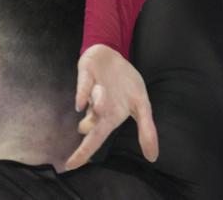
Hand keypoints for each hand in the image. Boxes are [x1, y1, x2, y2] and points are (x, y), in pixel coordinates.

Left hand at [65, 44, 158, 170]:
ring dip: (98, 104)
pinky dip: (83, 94)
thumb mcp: (142, 104)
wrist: (113, 56)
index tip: (69, 166)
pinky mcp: (85, 74)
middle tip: (88, 137)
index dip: (83, 153)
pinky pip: (83, 85)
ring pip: (93, 103)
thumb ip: (146, 129)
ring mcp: (91, 91)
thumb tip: (152, 158)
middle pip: (89, 127)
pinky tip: (80, 104)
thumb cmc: (125, 83)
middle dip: (88, 137)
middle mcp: (97, 108)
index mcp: (109, 118)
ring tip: (102, 99)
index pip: (95, 140)